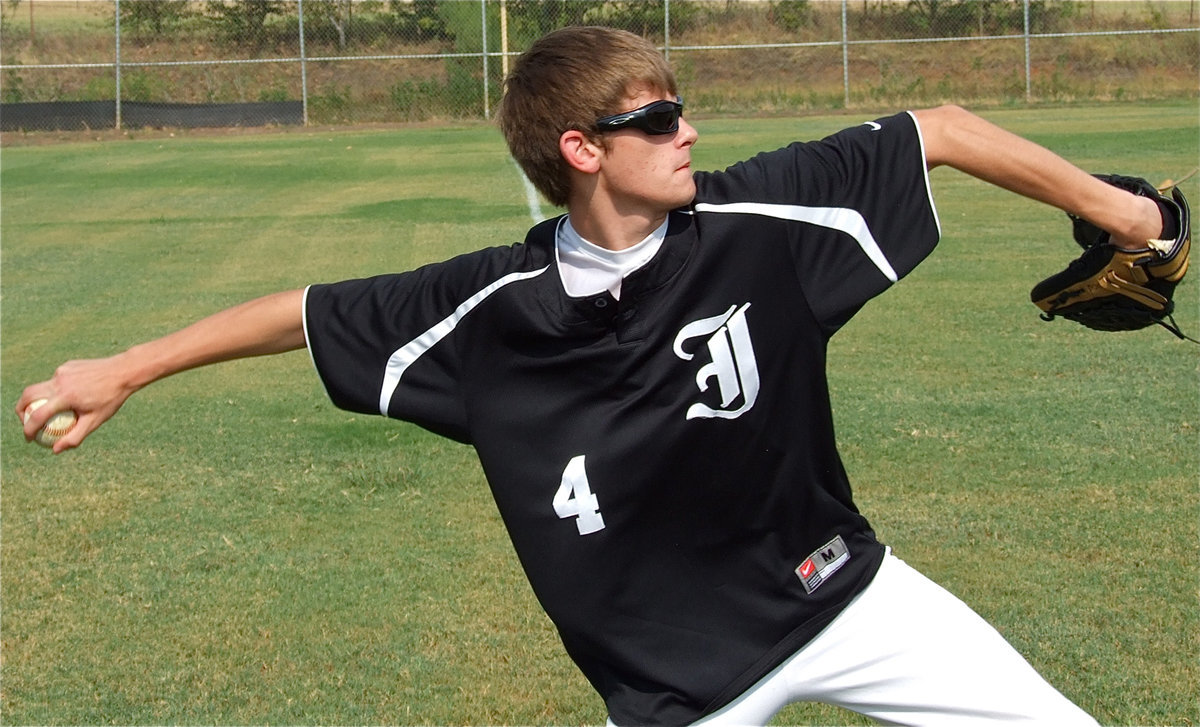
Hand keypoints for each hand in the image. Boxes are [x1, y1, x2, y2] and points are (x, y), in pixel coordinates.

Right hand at [15, 352, 139, 453]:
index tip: (29, 439)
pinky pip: (55, 380)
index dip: (28, 429)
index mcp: (65, 396)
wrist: (124, 371)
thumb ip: (75, 436)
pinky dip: (56, 390)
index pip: (38, 415)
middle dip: (21, 410)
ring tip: (47, 412)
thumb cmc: (112, 399)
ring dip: (39, 399)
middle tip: (27, 423)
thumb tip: (55, 450)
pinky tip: (70, 397)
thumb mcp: (96, 421)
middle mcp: (59, 381)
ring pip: (42, 386)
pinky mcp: (67, 365)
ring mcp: (62, 371)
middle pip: (28, 395)